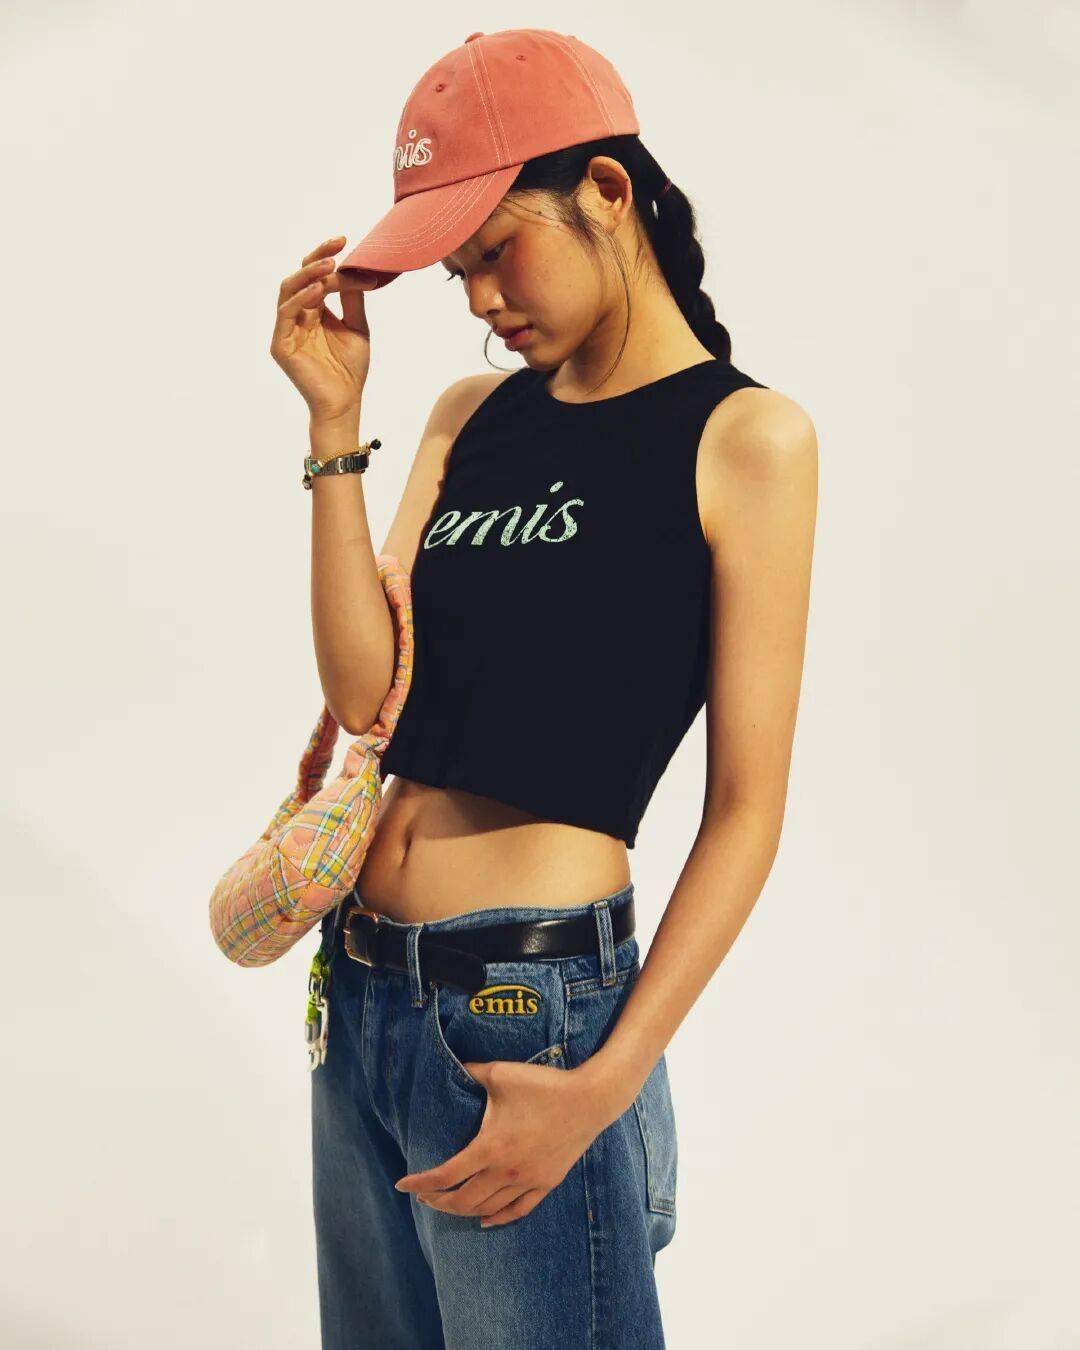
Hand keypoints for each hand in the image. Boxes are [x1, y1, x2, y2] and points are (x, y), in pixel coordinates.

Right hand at [269, 234, 380, 422]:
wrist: (345, 402)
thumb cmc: (350, 369)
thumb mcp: (357, 326)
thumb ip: (352, 298)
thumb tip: (354, 267)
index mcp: (313, 311)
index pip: (314, 276)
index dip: (327, 257)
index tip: (345, 241)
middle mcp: (296, 317)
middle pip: (299, 277)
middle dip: (317, 258)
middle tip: (337, 244)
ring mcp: (286, 330)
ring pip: (288, 290)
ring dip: (308, 274)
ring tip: (329, 265)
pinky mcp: (280, 344)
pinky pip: (285, 313)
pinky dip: (300, 298)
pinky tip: (318, 289)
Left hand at [394, 1058, 611, 1227]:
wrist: (589, 1099)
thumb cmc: (543, 1084)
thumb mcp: (500, 1073)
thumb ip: (470, 1071)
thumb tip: (450, 1064)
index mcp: (490, 1147)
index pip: (446, 1175)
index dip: (420, 1183)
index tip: (402, 1185)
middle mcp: (506, 1172)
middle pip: (462, 1201)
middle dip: (438, 1201)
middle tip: (424, 1195)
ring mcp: (528, 1181)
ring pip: (488, 1209)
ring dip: (463, 1211)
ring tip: (449, 1204)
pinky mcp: (546, 1183)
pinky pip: (517, 1211)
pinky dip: (497, 1218)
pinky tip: (485, 1220)